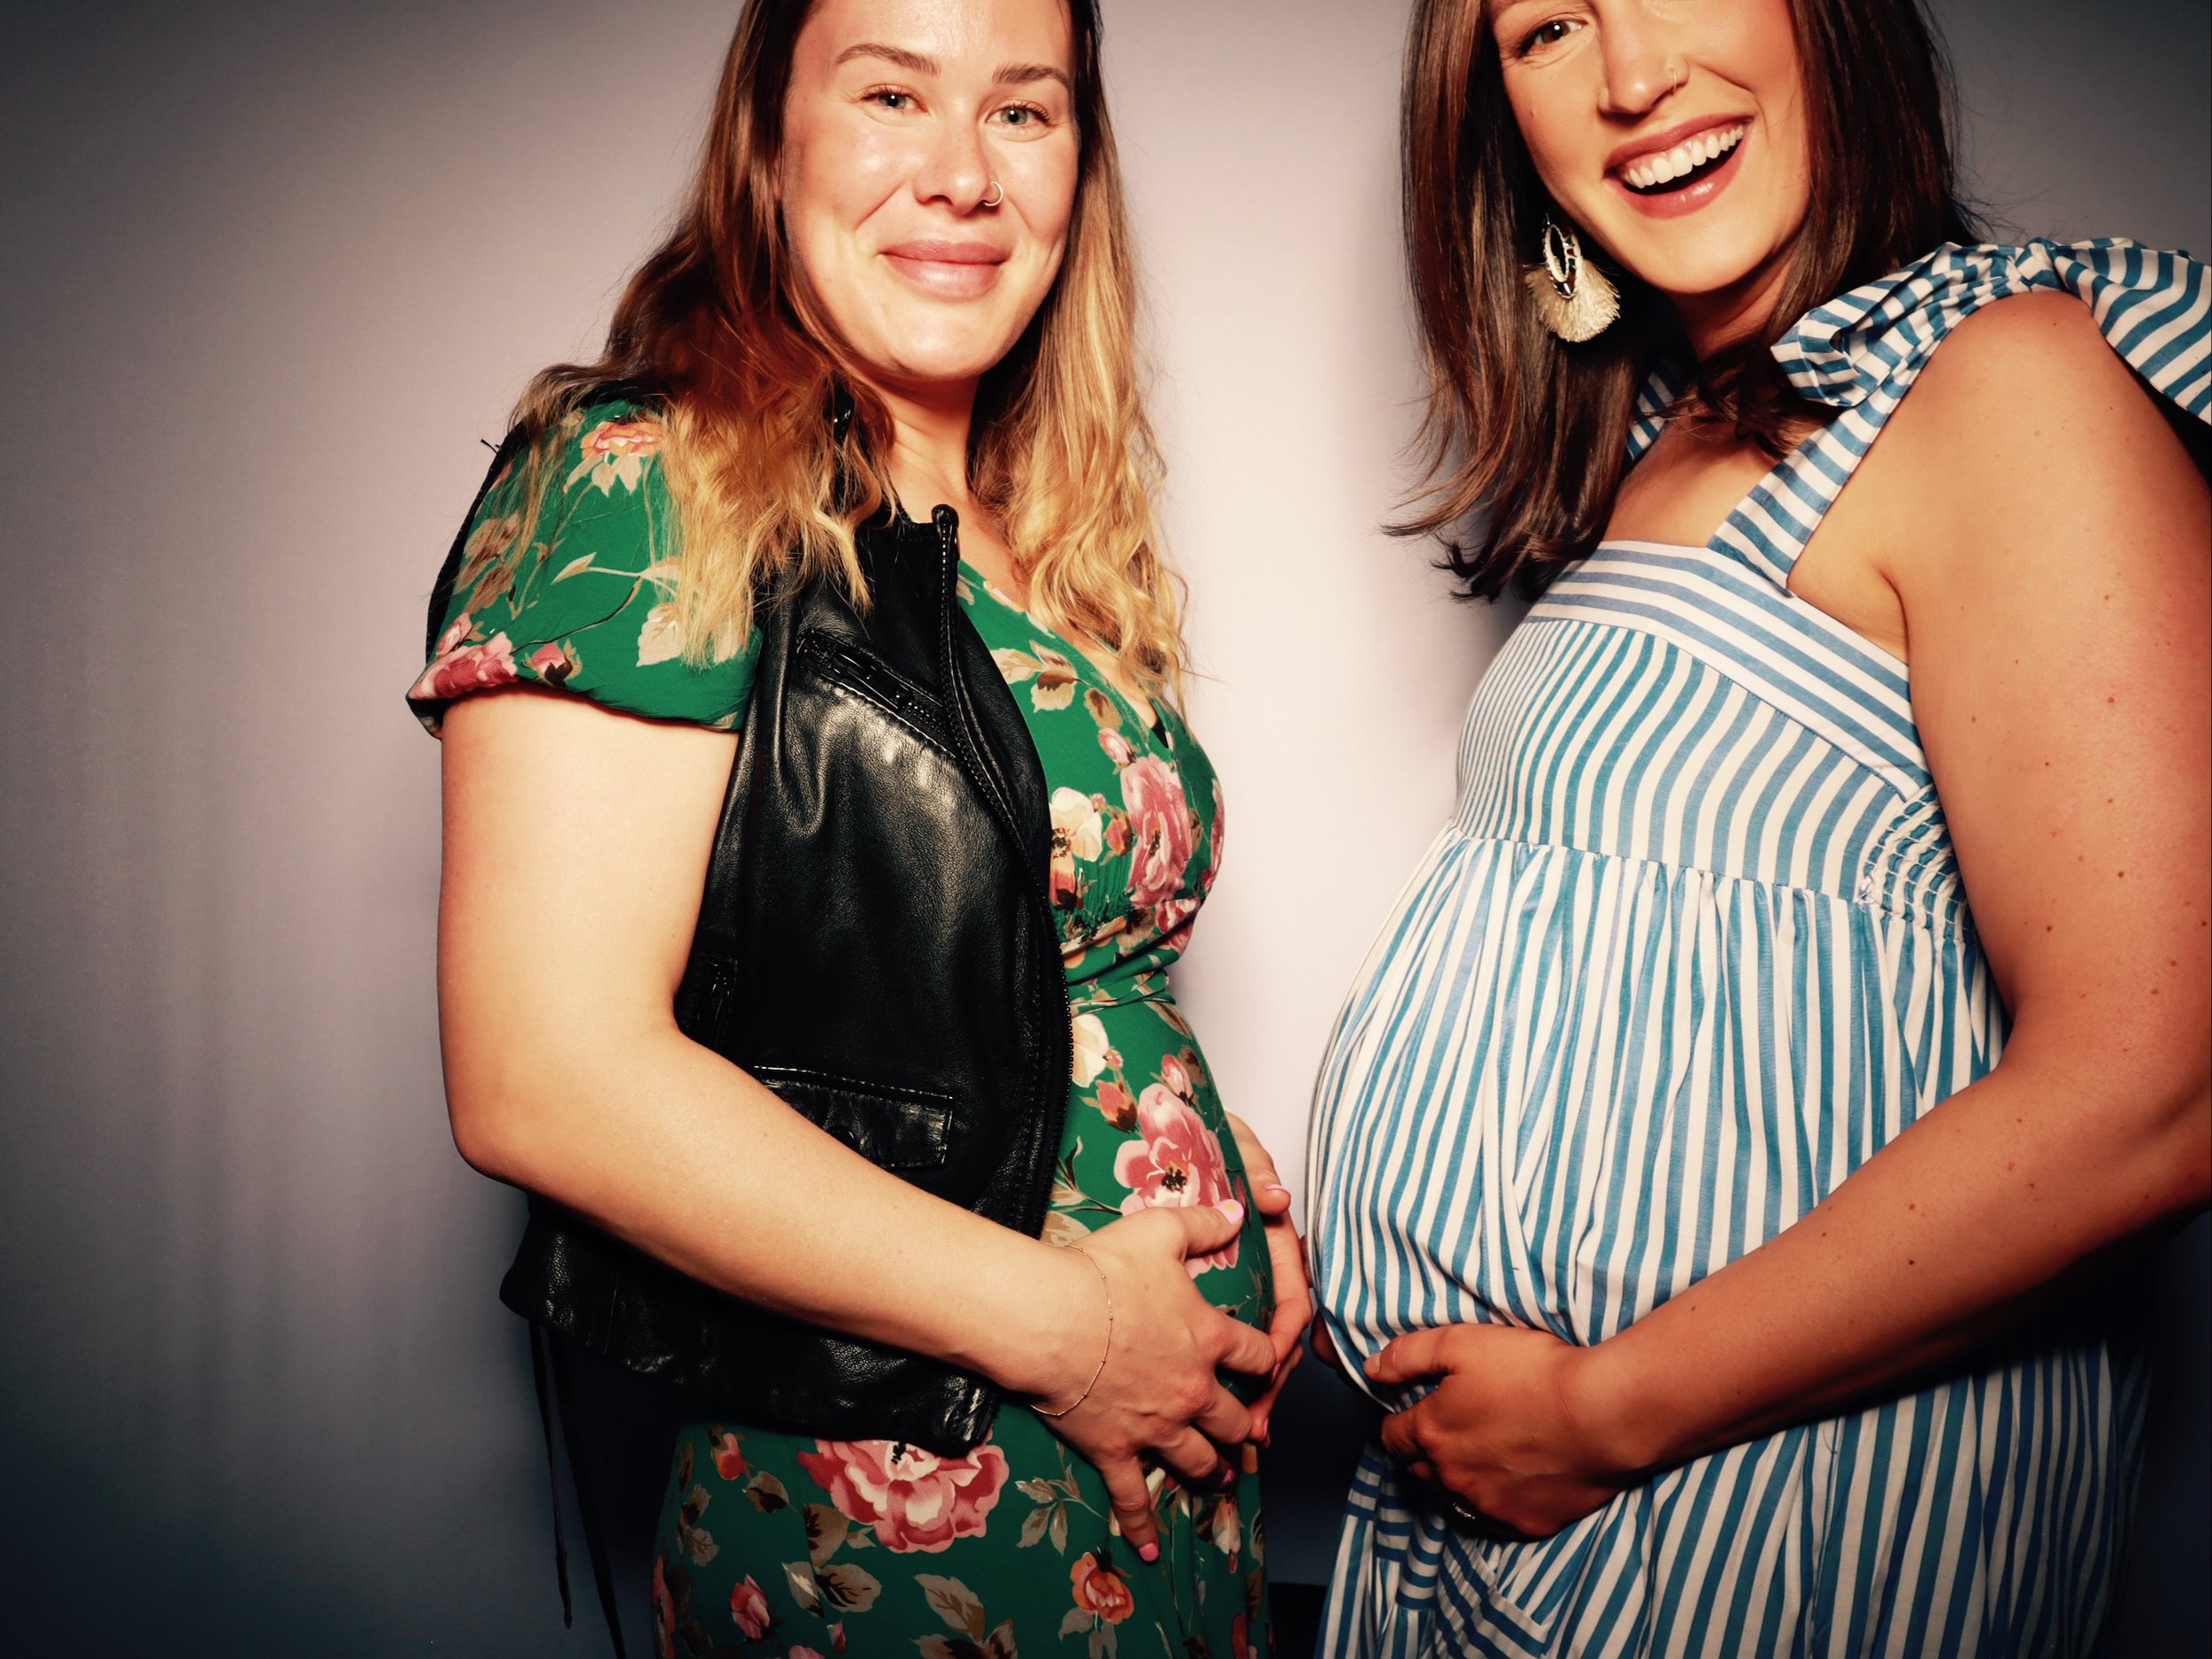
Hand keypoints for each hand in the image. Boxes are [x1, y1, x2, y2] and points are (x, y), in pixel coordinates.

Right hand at [1024, 1201, 1276, 1559]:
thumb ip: (1205, 1221)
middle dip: (1245, 1428)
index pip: (1256, 1355)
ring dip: (1212, 1472)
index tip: (1266, 1364)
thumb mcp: (1160, 1231)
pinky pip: (1133, 1499)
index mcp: (1208, 1338)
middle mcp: (1192, 1390)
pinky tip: (1150, 1555)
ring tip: (1220, 1480)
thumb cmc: (1104, 1272)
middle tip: (1249, 1436)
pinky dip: (1142, 1529)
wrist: (1051, 1320)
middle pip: (1235, 1420)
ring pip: (1198, 1461)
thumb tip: (1244, 1209)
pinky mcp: (1116, 1452)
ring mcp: (1155, 1427)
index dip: (1266, 1359)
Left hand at [1225, 1112, 1311, 1442]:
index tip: (1271, 1360)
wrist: (1158, 1134)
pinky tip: (1205, 1422)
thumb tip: (1278, 1199)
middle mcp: (1253, 1277)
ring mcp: (1230, 1297)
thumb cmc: (1196, 1145)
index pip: (1291, 1300)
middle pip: (1274, 1345)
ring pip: (1250, 1361)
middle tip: (1253, 1424)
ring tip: (1236, 1439)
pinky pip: (1216, 1359)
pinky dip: (1219, 1387)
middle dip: (1268, 1387)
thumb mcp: (1227, 1153)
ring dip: (1248, 1399)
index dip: (1285, 1334)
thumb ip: (1255, 1171)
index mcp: (1268, 1248)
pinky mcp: (1199, 1309)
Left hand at [1367, 1323, 1636, 1538]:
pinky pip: (1497, 1517)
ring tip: (1477, 1455)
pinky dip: (1496, 1499)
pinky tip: (1513, 1479)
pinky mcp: (1526, 1522)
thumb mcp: (1462, 1343)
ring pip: (1455, 1498)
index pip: (1393, 1437)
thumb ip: (1409, 1354)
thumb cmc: (1533, 1372)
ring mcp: (1489, 1505)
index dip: (1397, 1423)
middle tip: (1445, 1431)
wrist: (1602, 1414)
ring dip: (1456, 1479)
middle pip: (1420, 1470)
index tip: (1409, 1414)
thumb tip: (1372, 1367)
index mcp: (1433, 1432)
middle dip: (1423, 1452)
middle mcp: (1453, 1477)